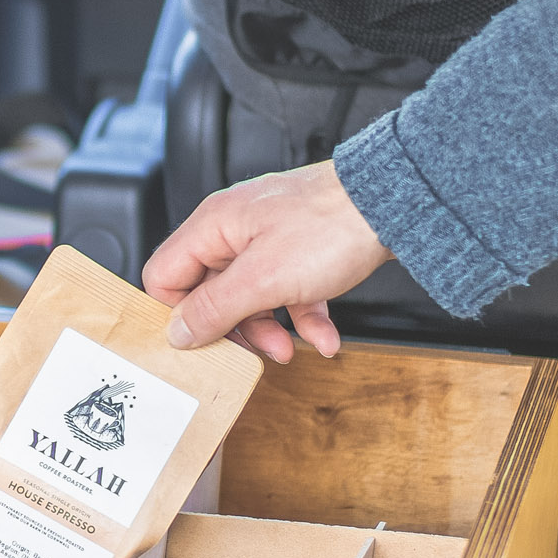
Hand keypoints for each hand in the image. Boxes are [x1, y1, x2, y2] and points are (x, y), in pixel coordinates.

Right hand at [143, 161, 390, 362]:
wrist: (392, 205)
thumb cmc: (332, 224)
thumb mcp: (262, 279)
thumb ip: (213, 308)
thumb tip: (177, 331)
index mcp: (213, 226)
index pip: (164, 274)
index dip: (176, 314)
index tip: (198, 342)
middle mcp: (235, 230)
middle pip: (209, 293)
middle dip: (233, 329)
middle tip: (250, 351)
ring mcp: (269, 239)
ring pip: (250, 298)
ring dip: (270, 331)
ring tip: (291, 349)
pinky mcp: (301, 250)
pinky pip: (288, 293)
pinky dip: (303, 319)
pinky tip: (324, 338)